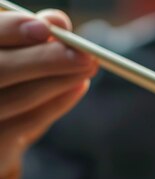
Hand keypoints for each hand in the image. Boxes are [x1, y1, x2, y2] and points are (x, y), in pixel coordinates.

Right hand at [0, 9, 97, 178]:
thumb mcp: (15, 50)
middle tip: (85, 55)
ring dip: (60, 81)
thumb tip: (57, 23)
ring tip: (89, 66)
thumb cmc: (7, 75)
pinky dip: (57, 103)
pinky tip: (79, 86)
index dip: (11, 30)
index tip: (46, 29)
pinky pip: (27, 123)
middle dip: (45, 60)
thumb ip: (32, 33)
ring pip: (18, 97)